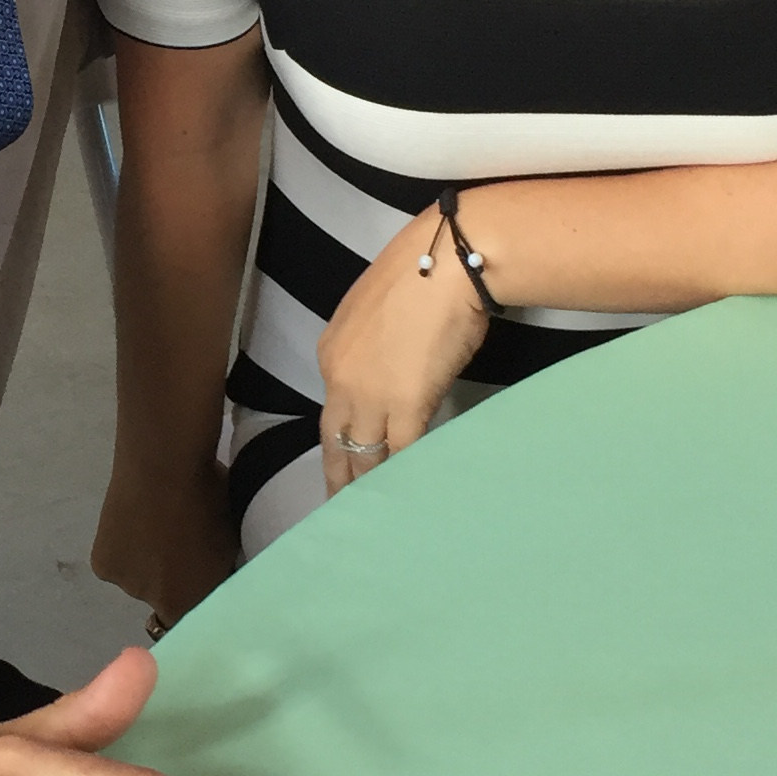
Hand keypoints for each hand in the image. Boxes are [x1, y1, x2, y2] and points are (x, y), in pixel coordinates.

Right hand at [91, 459, 238, 626]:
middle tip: (176, 540)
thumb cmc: (209, 496)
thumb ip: (219, 567)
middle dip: (170, 577)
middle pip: (165, 599)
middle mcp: (160, 603)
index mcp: (197, 597)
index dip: (197, 592)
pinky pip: (116, 565)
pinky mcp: (104, 568)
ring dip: (144, 562)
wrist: (163, 465)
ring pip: (138, 581)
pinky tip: (130, 521)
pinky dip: (122, 549)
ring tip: (152, 523)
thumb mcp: (228, 538)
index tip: (200, 569)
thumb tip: (214, 573)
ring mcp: (129, 587)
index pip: (197, 613)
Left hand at [314, 204, 488, 495]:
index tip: (344, 455)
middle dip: (337, 474)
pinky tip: (404, 493)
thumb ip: (374, 347)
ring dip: (365, 484)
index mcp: (332, 352)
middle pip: (336, 439)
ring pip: (362, 453)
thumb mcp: (377, 313)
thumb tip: (393, 366)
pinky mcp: (406, 407)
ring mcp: (371, 396)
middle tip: (338, 505)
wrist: (444, 262)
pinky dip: (401, 474)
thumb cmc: (420, 275)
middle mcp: (341, 379)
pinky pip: (398, 451)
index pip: (332, 407)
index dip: (339, 435)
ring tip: (366, 512)